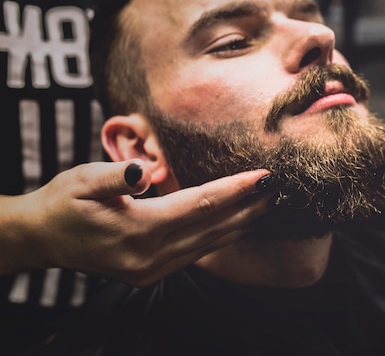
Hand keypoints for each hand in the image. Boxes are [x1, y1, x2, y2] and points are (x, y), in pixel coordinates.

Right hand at [0, 161, 273, 285]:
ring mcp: (152, 269)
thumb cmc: (64, 202)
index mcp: (139, 230)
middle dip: (249, 208)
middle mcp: (151, 256)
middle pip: (213, 228)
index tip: (264, 176)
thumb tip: (144, 171)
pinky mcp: (151, 273)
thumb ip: (116, 177)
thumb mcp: (83, 181)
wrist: (43, 238)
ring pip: (209, 244)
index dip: (235, 189)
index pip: (200, 205)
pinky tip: (236, 224)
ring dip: (240, 224)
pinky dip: (220, 237)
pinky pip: (196, 253)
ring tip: (267, 206)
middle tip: (280, 190)